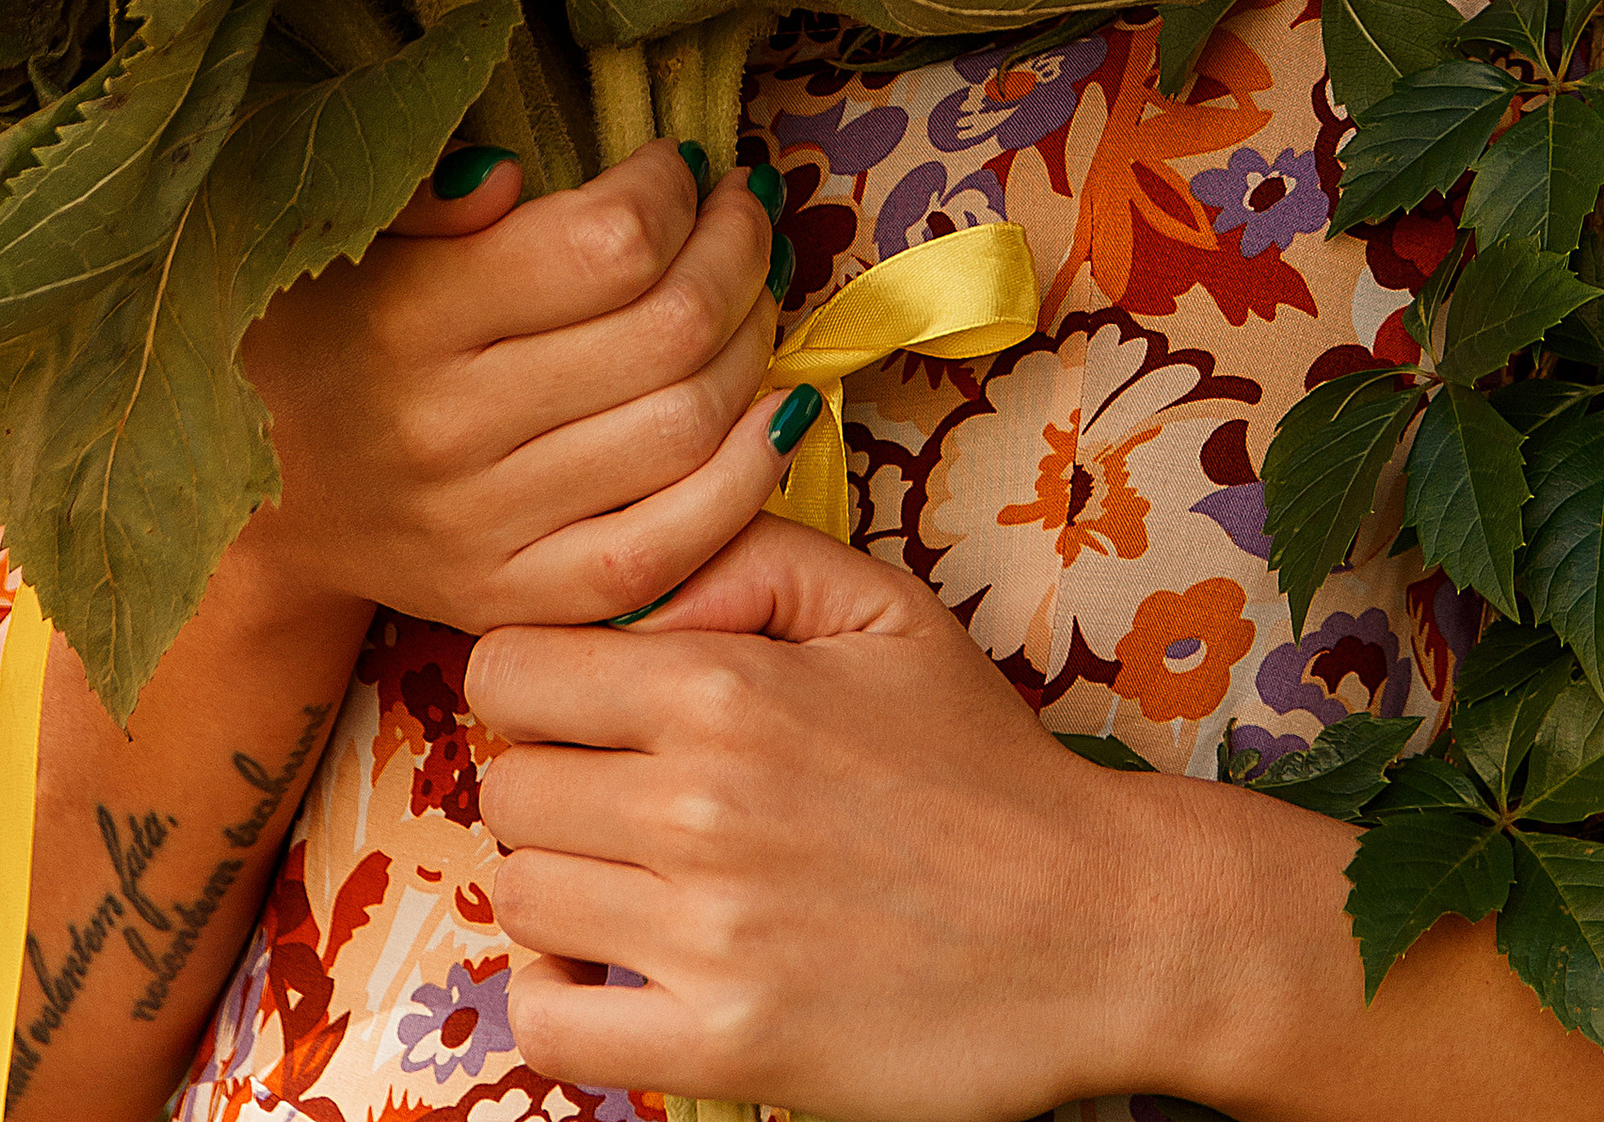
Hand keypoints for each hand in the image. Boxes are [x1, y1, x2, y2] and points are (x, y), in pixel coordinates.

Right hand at [233, 139, 798, 634]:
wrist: (253, 502)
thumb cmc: (320, 331)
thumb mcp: (338, 232)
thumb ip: (419, 191)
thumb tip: (511, 176)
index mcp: (408, 320)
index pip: (608, 243)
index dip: (672, 189)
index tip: (679, 163)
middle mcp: (448, 430)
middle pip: (669, 329)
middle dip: (737, 249)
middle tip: (742, 210)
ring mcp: (486, 530)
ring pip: (686, 428)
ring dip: (754, 342)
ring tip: (752, 290)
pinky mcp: (516, 602)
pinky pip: (669, 549)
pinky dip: (747, 474)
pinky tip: (774, 407)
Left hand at [466, 517, 1225, 1121]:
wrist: (1096, 926)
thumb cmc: (985, 766)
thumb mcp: (887, 613)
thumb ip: (752, 558)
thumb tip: (641, 584)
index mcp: (725, 688)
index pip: (509, 670)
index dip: (539, 683)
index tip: (588, 709)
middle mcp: (698, 805)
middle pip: (506, 786)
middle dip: (553, 784)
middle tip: (625, 799)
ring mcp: (705, 934)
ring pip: (521, 898)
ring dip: (566, 889)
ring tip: (640, 884)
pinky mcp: (722, 1046)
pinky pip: (551, 1024)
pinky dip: (565, 999)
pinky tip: (626, 970)